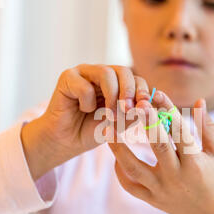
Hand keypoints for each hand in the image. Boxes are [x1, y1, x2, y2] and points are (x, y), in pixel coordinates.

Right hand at [21, 64, 150, 180]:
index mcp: (118, 83)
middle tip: (128, 110)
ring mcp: (85, 72)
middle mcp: (102, 74)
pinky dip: (87, 102)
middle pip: (123, 71)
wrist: (66, 141)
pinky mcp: (68, 77)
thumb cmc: (92, 131)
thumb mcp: (119, 124)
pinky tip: (82, 109)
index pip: (136, 79)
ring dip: (111, 96)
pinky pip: (85, 86)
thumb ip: (133, 114)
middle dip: (129, 91)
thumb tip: (146, 105)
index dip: (143, 92)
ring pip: (106, 73)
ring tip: (109, 115)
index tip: (145, 107)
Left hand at [108, 90, 213, 213]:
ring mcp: (162, 190)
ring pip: (135, 169)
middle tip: (132, 104)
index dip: (168, 111)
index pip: (180, 131)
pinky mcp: (152, 200)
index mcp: (195, 163)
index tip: (156, 94)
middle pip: (157, 147)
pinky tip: (116, 157)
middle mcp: (177, 177)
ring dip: (119, 149)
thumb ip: (207, 127)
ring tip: (108, 130)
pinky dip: (120, 172)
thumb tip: (198, 100)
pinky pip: (131, 187)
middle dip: (145, 124)